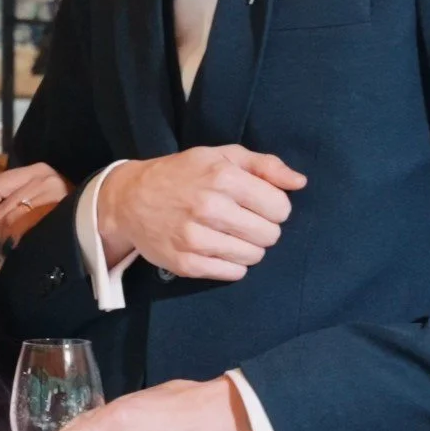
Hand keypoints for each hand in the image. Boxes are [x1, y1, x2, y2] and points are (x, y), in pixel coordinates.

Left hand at [0, 164, 69, 243]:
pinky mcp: (58, 220)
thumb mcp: (34, 196)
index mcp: (39, 171)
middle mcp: (46, 180)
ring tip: (27, 246)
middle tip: (17, 241)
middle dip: (1, 231)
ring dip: (10, 243)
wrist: (109, 221)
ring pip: (9, 227)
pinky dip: (18, 250)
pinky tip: (28, 251)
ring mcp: (54, 200)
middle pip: (0, 211)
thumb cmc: (69, 213)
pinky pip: (21, 238)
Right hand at [97, 146, 304, 279]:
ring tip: (230, 234)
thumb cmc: (182, 174)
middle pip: (270, 235)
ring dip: (248, 247)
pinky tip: (218, 248)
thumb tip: (300, 183)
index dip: (275, 207)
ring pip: (253, 256)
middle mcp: (210, 208)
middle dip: (263, 228)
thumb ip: (265, 165)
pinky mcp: (186, 263)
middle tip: (244, 221)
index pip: (280, 207)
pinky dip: (231, 264)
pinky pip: (232, 274)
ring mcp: (196, 238)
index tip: (259, 204)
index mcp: (223, 177)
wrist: (130, 199)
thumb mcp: (222, 156)